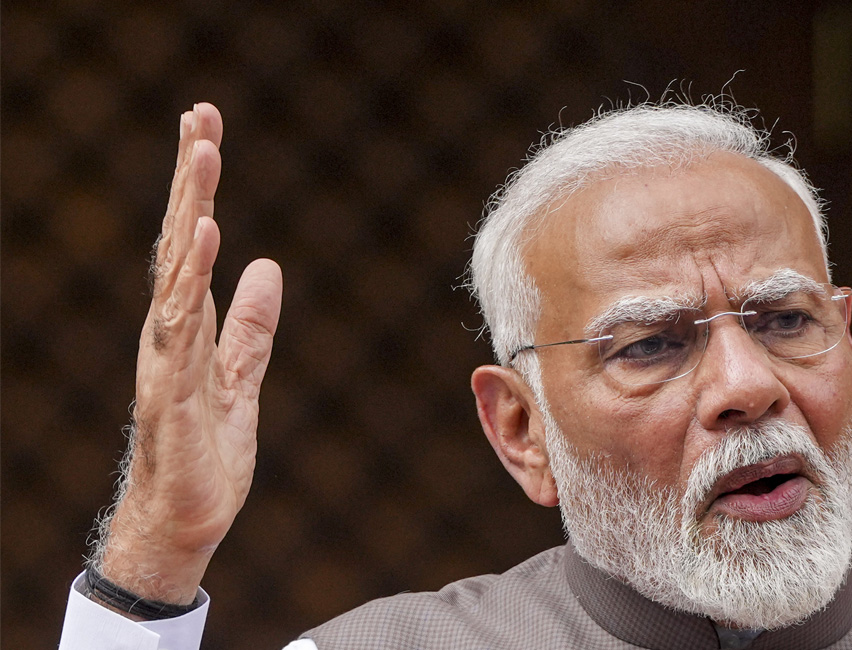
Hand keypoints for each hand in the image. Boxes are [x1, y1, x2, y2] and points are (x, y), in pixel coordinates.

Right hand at [93, 103, 282, 606]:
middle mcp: (169, 331)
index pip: (190, 243)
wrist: (185, 522)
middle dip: (189, 176)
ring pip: (176, 269)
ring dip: (189, 207)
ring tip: (203, 152)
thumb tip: (267, 266)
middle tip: (200, 113)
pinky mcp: (172, 389)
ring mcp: (166, 357)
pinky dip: (191, 274)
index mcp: (187, 326)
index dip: (197, 187)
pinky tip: (203, 231)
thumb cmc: (206, 454)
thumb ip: (252, 326)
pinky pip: (182, 323)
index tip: (204, 130)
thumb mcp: (243, 378)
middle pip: (176, 241)